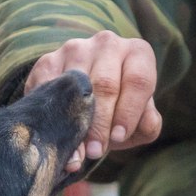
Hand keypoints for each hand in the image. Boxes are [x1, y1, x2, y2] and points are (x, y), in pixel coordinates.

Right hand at [26, 30, 162, 170]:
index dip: (129, 112)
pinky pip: (47, 87)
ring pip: (75, 86)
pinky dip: (50, 114)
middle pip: (105, 84)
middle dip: (100, 123)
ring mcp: (76, 49)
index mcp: (138, 54)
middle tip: (95, 151)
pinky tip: (53, 135)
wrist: (89, 95)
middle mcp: (108, 44)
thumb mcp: (141, 117)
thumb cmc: (121, 108)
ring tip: (76, 151)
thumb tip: (137, 127)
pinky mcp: (48, 60)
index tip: (118, 138)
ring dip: (74, 122)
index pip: (138, 81)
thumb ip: (147, 125)